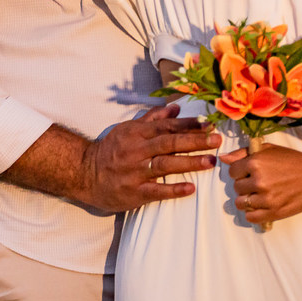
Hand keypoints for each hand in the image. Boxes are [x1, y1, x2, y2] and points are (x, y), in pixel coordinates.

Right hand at [81, 103, 220, 211]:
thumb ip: (152, 119)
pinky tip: (191, 189)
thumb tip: (176, 108)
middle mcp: (136, 150)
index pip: (166, 127)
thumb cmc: (110, 150)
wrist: (84, 173)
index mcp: (136, 133)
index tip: (209, 124)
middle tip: (217, 140)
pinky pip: (155, 191)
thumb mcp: (127, 129)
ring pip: (165, 165)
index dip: (188, 125)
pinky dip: (173, 189)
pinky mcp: (133, 192)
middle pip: (169, 143)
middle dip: (195, 141)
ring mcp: (135, 172)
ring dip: (190, 163)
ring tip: (211, 162)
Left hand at [226, 145, 301, 223]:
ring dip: (247, 200)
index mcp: (255, 163)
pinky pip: (251, 217)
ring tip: (259, 195)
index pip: (232, 172)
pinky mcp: (274, 212)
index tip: (250, 172)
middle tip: (257, 183)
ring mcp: (266, 198)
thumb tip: (223, 158)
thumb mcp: (268, 149)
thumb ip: (243, 153)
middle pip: (237, 188)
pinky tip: (261, 206)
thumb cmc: (293, 161)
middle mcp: (259, 181)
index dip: (240, 172)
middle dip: (245, 186)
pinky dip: (253, 213)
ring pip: (241, 203)